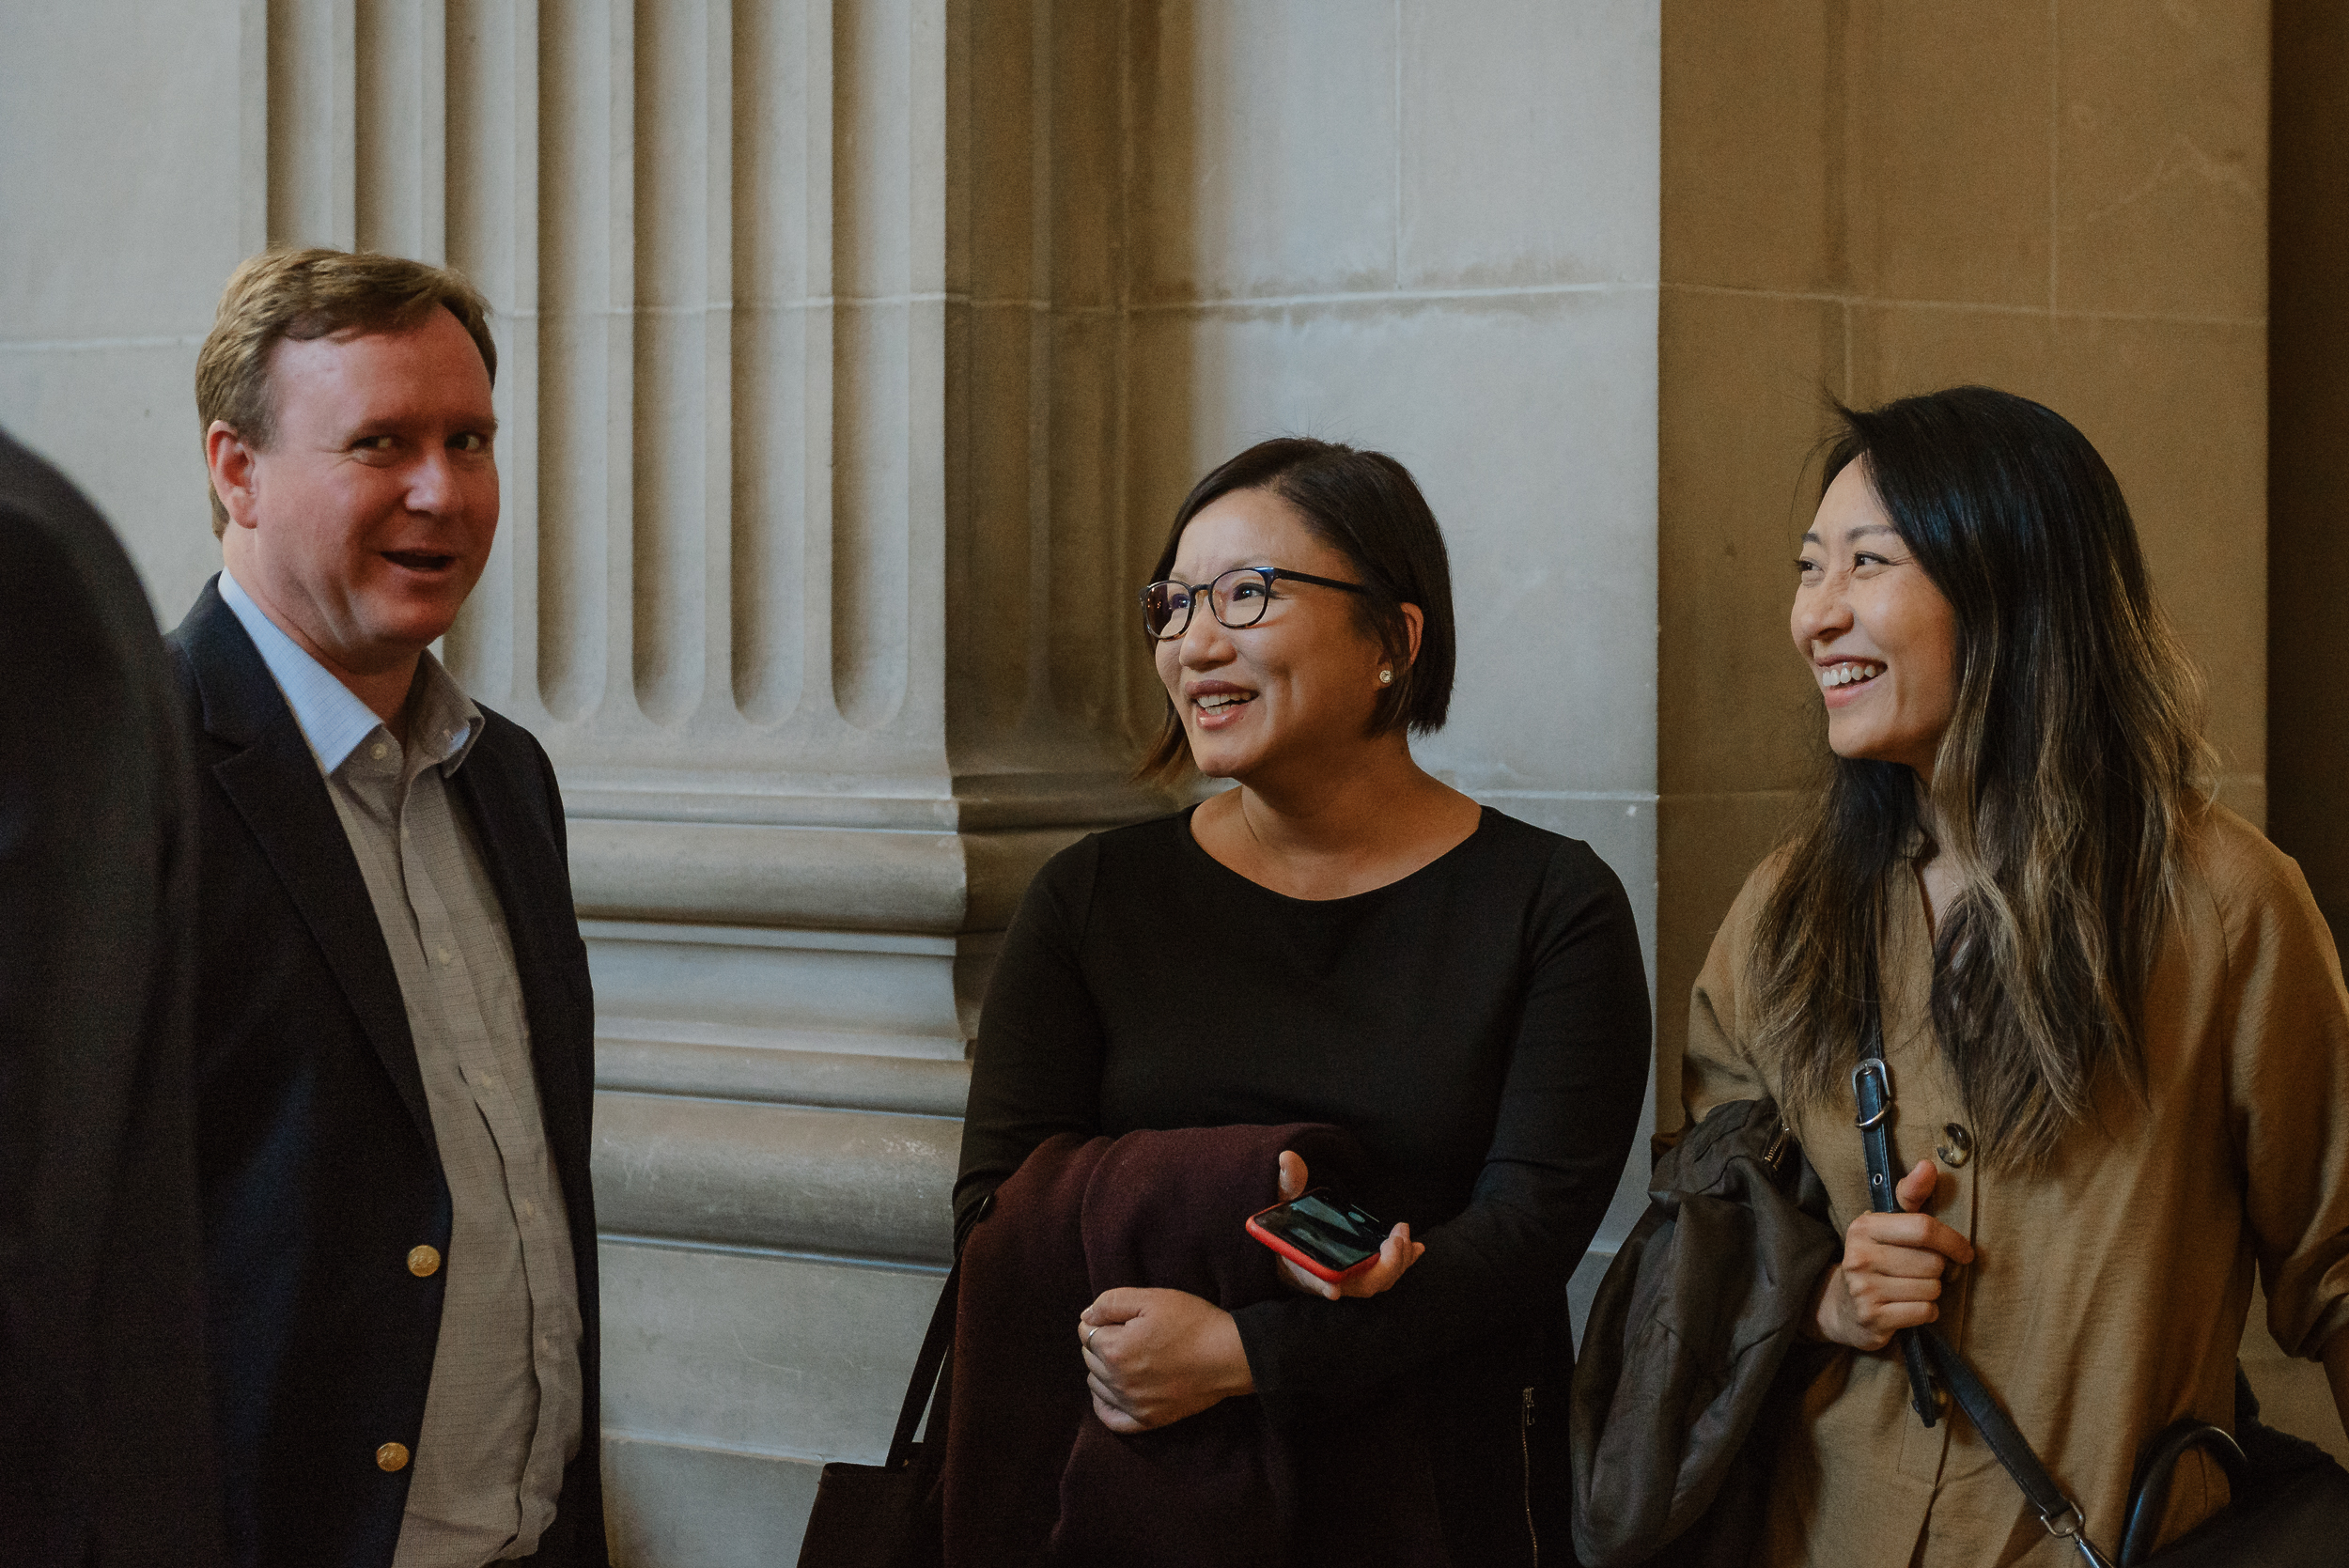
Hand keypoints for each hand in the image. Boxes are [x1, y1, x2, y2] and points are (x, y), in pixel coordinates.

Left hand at [1078, 1288, 1253, 1432]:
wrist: (1229, 1355)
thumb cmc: (1192, 1322)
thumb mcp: (1151, 1298)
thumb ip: (1110, 1303)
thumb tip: (1085, 1317)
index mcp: (1115, 1349)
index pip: (1086, 1332)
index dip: (1101, 1320)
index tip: (1120, 1317)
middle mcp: (1118, 1381)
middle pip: (1089, 1359)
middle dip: (1101, 1343)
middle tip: (1127, 1334)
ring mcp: (1132, 1404)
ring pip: (1096, 1385)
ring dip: (1102, 1369)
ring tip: (1127, 1357)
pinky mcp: (1147, 1420)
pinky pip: (1110, 1419)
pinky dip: (1105, 1405)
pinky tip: (1112, 1392)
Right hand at [1271, 1151, 1424, 1300]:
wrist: (1293, 1248)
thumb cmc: (1287, 1227)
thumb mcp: (1285, 1201)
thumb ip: (1289, 1182)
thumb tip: (1288, 1157)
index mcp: (1303, 1265)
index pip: (1312, 1280)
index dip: (1322, 1286)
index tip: (1332, 1290)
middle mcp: (1328, 1278)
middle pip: (1360, 1285)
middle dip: (1384, 1266)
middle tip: (1394, 1239)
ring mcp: (1349, 1279)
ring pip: (1378, 1281)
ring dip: (1398, 1261)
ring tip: (1404, 1234)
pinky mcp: (1363, 1274)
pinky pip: (1386, 1274)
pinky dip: (1403, 1262)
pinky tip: (1417, 1248)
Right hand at [1810, 1158, 1974, 1350]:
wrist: (1843, 1307)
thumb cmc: (1877, 1260)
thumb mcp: (1888, 1226)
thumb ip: (1910, 1196)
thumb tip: (1928, 1165)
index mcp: (1864, 1227)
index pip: (1923, 1228)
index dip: (1953, 1241)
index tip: (1964, 1252)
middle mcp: (1859, 1256)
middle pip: (1933, 1263)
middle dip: (1938, 1271)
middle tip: (1925, 1273)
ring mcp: (1863, 1289)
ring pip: (1932, 1289)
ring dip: (1931, 1292)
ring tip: (1913, 1289)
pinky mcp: (1872, 1318)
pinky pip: (1925, 1312)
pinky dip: (1926, 1312)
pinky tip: (1909, 1307)